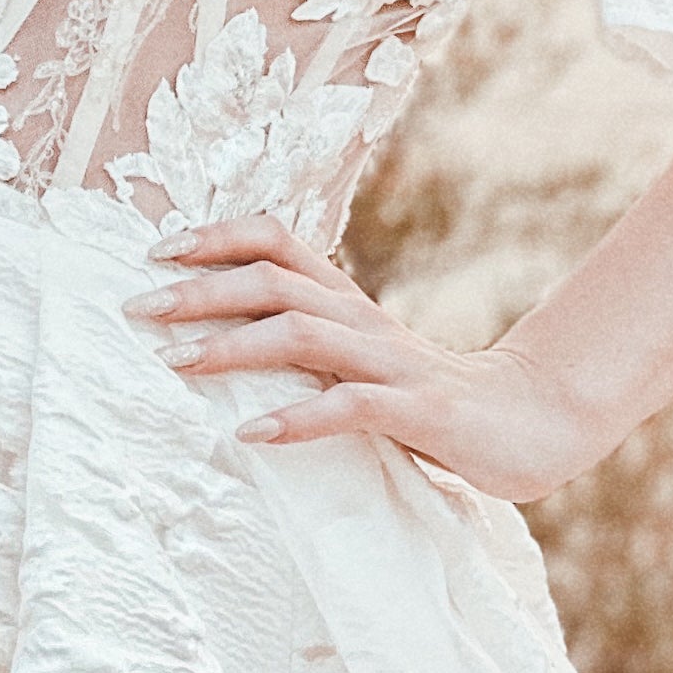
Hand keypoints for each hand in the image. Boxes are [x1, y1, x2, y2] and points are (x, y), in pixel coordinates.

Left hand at [126, 213, 610, 503]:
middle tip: (138, 306)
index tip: (156, 249)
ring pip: (302, 335)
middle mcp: (364, 322)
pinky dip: (297, 419)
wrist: (534, 422)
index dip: (218, 237)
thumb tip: (219, 347)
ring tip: (174, 362)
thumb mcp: (362, 362)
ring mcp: (392, 364)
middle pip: (275, 282)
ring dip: (231, 347)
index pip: (279, 243)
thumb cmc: (432, 400)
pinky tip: (252, 434)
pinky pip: (350, 408)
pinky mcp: (419, 411)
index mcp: (348, 304)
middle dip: (201, 290)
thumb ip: (308, 350)